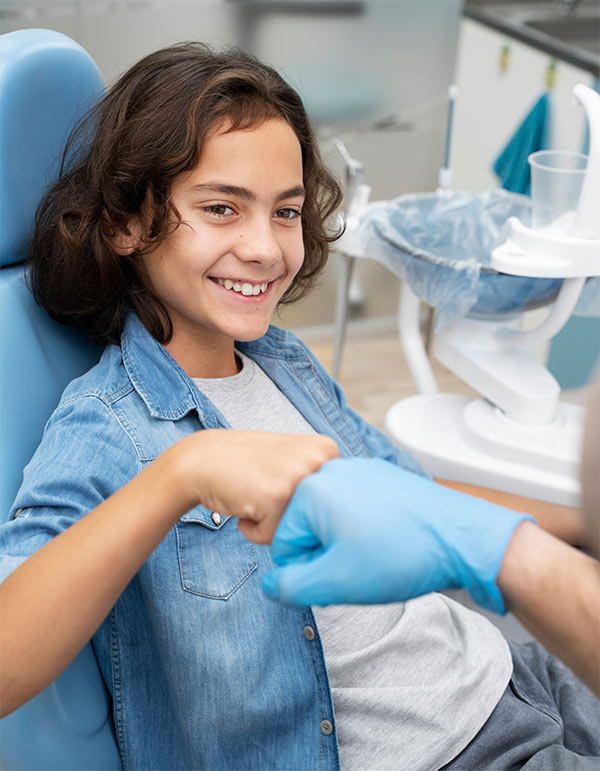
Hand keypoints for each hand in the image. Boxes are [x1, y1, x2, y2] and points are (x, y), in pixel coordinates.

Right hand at [178, 430, 338, 542]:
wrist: (203, 459)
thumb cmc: (247, 465)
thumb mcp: (294, 460)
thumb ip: (320, 482)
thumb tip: (347, 520)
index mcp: (328, 449)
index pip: (333, 504)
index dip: (301, 503)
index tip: (280, 482)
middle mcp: (320, 460)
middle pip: (318, 519)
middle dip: (289, 515)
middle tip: (265, 488)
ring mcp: (300, 477)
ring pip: (298, 530)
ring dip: (273, 524)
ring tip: (256, 495)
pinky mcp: (277, 497)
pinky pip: (273, 537)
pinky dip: (255, 530)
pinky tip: (244, 502)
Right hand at [261, 458, 533, 611]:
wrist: (461, 537)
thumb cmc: (402, 555)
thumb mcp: (336, 582)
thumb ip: (291, 587)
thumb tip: (272, 585)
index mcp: (312, 491)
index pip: (284, 545)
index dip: (308, 571)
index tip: (339, 576)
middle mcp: (332, 471)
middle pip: (308, 528)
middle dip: (327, 554)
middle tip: (360, 567)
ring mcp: (359, 469)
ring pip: (333, 519)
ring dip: (347, 542)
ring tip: (378, 554)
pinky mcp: (381, 475)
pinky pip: (357, 507)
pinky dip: (366, 527)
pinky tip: (389, 540)